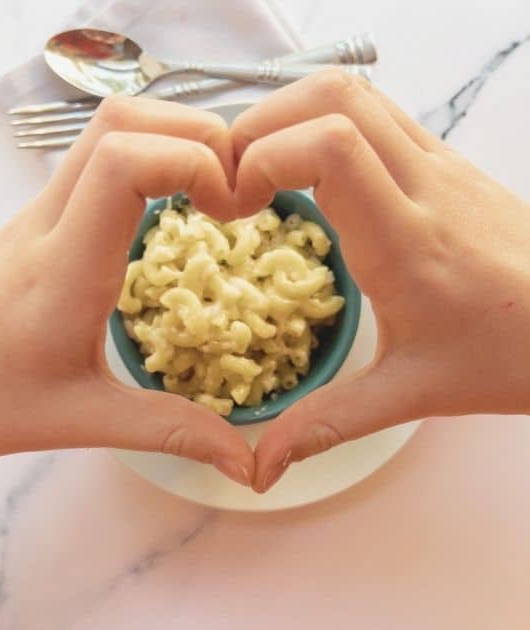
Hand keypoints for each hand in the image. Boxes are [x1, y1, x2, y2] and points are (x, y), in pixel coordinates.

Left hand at [0, 97, 253, 486]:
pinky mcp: (37, 216)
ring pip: (106, 128)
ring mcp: (38, 211)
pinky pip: (96, 156)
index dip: (193, 160)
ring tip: (215, 189)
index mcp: (64, 268)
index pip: (124, 162)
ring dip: (172, 137)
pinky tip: (171, 202)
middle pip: (121, 121)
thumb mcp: (85, 419)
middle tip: (237, 189)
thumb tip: (246, 460)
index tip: (232, 208)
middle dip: (196, 134)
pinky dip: (148, 154)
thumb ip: (172, 433)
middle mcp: (48, 221)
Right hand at [231, 69, 529, 491]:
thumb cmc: (506, 355)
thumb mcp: (406, 395)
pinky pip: (374, 110)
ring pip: (354, 90)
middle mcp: (424, 184)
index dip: (262, 157)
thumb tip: (259, 466)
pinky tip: (307, 168)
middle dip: (260, 125)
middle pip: (332, 97)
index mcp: (406, 241)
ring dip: (290, 113)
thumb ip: (323, 425)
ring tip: (258, 167)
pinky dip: (322, 119)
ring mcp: (438, 162)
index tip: (232, 203)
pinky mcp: (444, 159)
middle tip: (231, 180)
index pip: (329, 146)